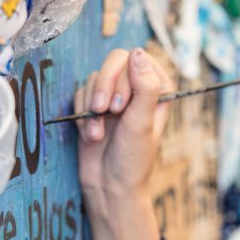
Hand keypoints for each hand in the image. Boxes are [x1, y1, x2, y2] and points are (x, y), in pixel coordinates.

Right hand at [74, 48, 172, 239]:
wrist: (109, 187)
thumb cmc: (133, 160)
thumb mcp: (142, 123)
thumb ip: (144, 87)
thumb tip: (138, 52)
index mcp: (158, 89)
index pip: (139, 59)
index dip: (126, 77)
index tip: (122, 105)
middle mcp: (137, 89)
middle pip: (114, 61)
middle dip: (104, 86)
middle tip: (105, 111)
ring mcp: (115, 96)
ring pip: (94, 78)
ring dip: (92, 105)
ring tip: (98, 133)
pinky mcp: (94, 106)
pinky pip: (80, 94)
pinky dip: (81, 114)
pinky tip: (90, 135)